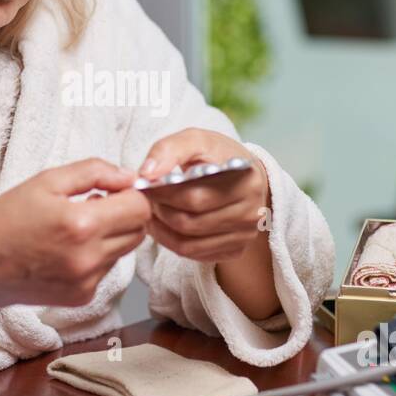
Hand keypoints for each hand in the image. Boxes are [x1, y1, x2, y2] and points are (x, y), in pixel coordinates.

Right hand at [0, 157, 151, 313]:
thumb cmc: (6, 220)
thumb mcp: (45, 181)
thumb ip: (93, 172)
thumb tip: (129, 176)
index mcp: (82, 224)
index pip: (139, 208)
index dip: (130, 194)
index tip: (111, 191)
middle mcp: (89, 257)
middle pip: (139, 231)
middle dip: (124, 215)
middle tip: (94, 207)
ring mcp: (87, 281)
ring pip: (124, 250)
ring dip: (110, 236)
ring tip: (75, 229)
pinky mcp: (83, 297)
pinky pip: (106, 270)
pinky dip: (95, 257)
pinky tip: (66, 251)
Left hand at [138, 128, 269, 263]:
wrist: (245, 177)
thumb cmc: (217, 157)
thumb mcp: (196, 140)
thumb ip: (169, 150)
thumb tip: (146, 174)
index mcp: (244, 179)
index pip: (194, 197)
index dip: (163, 194)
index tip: (145, 186)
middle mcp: (251, 211)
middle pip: (189, 223)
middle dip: (160, 211)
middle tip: (146, 200)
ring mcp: (245, 234)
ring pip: (189, 244)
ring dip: (161, 230)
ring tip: (151, 212)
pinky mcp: (236, 250)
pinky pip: (195, 254)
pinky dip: (172, 243)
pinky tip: (164, 226)